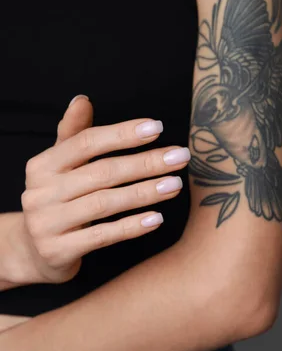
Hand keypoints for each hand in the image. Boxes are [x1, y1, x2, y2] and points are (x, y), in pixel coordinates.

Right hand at [10, 95, 190, 283]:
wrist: (31, 251)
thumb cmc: (58, 200)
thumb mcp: (59, 167)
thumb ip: (74, 135)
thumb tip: (82, 99)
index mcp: (43, 165)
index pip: (86, 143)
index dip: (122, 134)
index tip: (157, 127)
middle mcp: (40, 191)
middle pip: (102, 172)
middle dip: (145, 163)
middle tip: (181, 157)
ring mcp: (47, 223)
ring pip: (105, 203)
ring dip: (145, 193)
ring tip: (175, 185)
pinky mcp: (57, 251)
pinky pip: (102, 236)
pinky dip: (131, 226)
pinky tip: (157, 218)